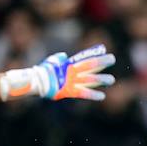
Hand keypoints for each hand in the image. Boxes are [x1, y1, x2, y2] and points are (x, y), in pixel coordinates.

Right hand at [0, 44, 115, 100]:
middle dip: (101, 62)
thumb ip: (59, 58)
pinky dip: (92, 94)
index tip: (103, 49)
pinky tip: (102, 96)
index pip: (83, 56)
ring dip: (101, 79)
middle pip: (89, 65)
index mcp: (68, 64)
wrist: (34, 82)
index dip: (93, 52)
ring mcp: (71, 81)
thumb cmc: (42, 72)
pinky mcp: (69, 91)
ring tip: (111, 80)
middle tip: (112, 59)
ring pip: (89, 79)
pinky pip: (83, 93)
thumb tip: (64, 56)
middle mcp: (71, 71)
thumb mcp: (51, 61)